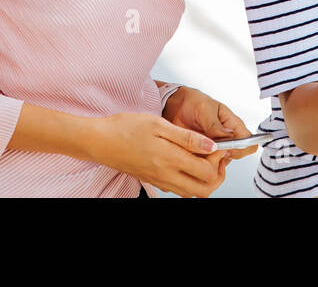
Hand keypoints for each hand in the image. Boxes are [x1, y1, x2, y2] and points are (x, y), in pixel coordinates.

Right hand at [88, 111, 229, 197]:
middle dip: (216, 174)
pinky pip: (177, 188)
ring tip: (202, 157)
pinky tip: (186, 160)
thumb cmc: (125, 128)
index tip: (217, 145)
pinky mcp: (153, 181)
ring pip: (191, 192)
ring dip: (203, 178)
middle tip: (214, 156)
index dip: (218, 159)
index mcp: (170, 159)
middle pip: (204, 190)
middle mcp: (166, 175)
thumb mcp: (158, 124)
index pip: (207, 171)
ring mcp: (159, 181)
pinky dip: (189, 179)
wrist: (98, 141)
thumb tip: (211, 145)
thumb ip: (187, 137)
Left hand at [164, 86, 257, 161]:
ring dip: (209, 160)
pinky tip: (191, 152)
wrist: (177, 107)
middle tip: (207, 147)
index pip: (249, 142)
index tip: (226, 146)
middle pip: (235, 156)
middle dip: (222, 156)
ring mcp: (216, 148)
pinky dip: (199, 162)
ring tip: (196, 147)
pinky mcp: (205, 154)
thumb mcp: (204, 109)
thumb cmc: (195, 103)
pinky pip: (206, 166)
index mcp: (233, 125)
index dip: (241, 148)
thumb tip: (228, 136)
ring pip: (221, 163)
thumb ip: (215, 124)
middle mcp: (228, 139)